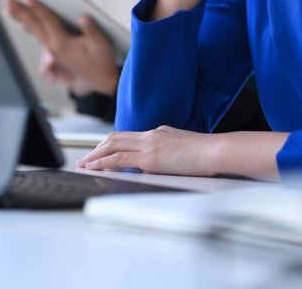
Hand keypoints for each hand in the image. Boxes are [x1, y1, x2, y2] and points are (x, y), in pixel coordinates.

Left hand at [4, 0, 118, 95]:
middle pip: (34, 25)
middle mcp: (53, 46)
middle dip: (20, 12)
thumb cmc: (101, 61)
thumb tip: (83, 18)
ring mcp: (52, 50)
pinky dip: (29, 27)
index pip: (47, 21)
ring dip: (21, 19)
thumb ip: (92, 31)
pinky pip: (37, 36)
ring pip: (33, 30)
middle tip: (7, 2)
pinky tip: (23, 23)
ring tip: (9, 9)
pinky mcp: (54, 51)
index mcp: (63, 43)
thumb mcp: (102, 45)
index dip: (37, 7)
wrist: (100, 80)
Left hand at [76, 126, 287, 179]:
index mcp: (161, 132)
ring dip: (95, 156)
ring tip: (83, 164)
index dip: (113, 143)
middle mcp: (152, 134)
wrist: (217, 150)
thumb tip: (171, 163)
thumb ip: (174, 154)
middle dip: (98, 148)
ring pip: (113, 145)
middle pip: (117, 137)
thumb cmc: (209, 154)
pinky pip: (119, 159)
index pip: (130, 136)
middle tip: (86, 158)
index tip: (102, 151)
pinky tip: (94, 169)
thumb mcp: (187, 150)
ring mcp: (150, 144)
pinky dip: (103, 163)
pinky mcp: (150, 158)